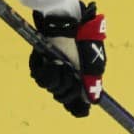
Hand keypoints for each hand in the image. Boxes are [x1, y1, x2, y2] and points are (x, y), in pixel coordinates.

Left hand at [29, 2, 106, 117]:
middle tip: (70, 72)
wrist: (66, 24)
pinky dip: (47, 71)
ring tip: (61, 63)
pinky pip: (40, 78)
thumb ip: (92, 84)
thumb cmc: (82, 41)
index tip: (77, 109)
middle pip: (62, 97)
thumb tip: (92, 103)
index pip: (76, 103)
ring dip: (57, 78)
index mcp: (81, 78)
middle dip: (67, 87)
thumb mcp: (93, 64)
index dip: (76, 108)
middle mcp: (66, 76)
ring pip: (51, 88)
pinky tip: (52, 61)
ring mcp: (53, 71)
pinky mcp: (40, 64)